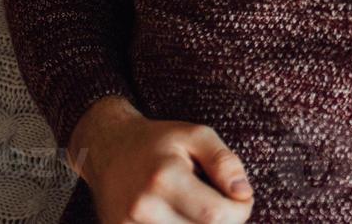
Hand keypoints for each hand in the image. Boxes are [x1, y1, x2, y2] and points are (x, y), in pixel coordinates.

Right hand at [70, 97, 252, 223]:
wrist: (107, 150)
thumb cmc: (157, 141)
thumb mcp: (196, 136)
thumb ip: (224, 162)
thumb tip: (244, 193)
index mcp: (165, 178)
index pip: (215, 214)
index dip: (240, 210)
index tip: (242, 198)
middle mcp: (143, 208)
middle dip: (224, 220)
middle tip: (223, 201)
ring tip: (196, 204)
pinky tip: (181, 214)